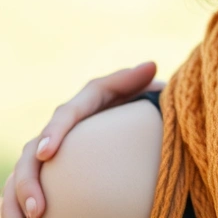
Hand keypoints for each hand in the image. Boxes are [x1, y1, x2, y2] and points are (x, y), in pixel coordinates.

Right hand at [0, 62, 160, 217]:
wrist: (126, 115)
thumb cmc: (132, 100)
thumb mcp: (134, 89)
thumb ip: (136, 81)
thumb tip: (150, 65)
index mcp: (82, 104)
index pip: (64, 116)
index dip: (54, 133)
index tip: (47, 153)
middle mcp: (58, 128)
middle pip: (32, 153)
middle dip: (29, 182)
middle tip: (38, 210)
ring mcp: (48, 149)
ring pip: (21, 175)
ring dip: (16, 200)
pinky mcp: (47, 169)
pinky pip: (24, 188)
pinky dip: (18, 206)